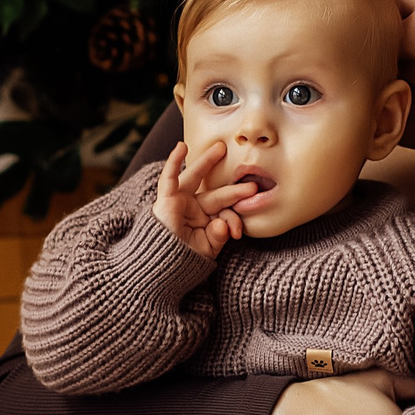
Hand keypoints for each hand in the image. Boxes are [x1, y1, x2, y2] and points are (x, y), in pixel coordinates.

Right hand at [154, 141, 257, 257]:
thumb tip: (223, 226)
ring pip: (195, 178)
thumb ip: (217, 237)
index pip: (225, 213)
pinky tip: (181, 147)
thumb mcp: (207, 248)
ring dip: (207, 162)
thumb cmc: (184, 260)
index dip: (233, 220)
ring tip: (221, 148)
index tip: (238, 233)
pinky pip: (169, 178)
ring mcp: (180, 201)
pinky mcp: (165, 199)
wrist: (161, 267)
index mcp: (207, 219)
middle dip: (234, 189)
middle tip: (253, 185)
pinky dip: (174, 162)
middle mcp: (195, 207)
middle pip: (217, 193)